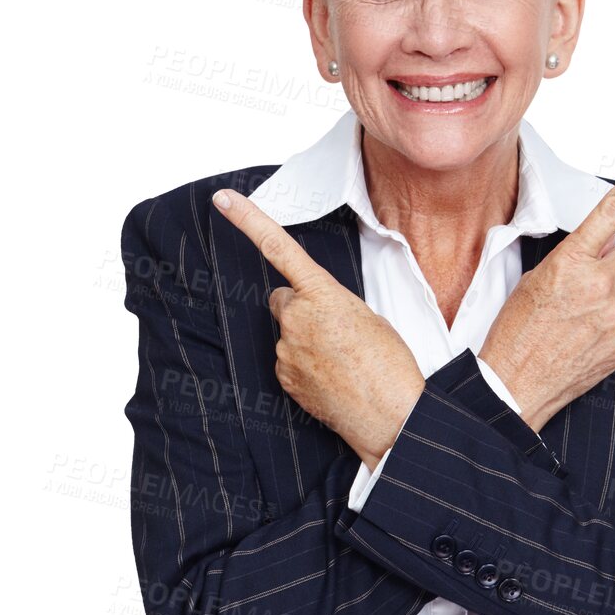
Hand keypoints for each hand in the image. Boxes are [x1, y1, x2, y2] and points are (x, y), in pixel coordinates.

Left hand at [211, 188, 425, 467]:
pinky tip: (330, 377)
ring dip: (305, 340)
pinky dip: (304, 365)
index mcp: (323, 294)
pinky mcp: (284, 377)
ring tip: (340, 360)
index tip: (223, 199)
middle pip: (282, 299)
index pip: (278, 248)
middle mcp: (297, 319)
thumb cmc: (390, 365)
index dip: (248, 219)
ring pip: (286, 333)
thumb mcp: (367, 316)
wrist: (391, 415)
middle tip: (333, 330)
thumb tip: (313, 312)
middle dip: (300, 308)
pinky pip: (287, 361)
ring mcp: (286, 350)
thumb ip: (332, 303)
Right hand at [478, 150, 614, 434]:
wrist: (514, 386)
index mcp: (571, 262)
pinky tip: (589, 338)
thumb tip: (606, 244)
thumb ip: (575, 257)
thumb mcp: (535, 280)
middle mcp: (600, 284)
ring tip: (579, 322)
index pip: (612, 210)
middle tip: (584, 288)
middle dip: (613, 266)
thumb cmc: (515, 333)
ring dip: (612, 298)